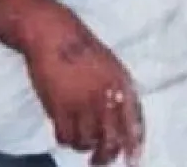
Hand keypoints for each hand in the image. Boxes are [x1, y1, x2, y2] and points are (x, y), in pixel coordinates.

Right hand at [22, 0, 143, 166]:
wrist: (52, 32)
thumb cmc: (82, 47)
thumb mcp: (111, 65)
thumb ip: (120, 94)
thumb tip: (128, 126)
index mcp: (121, 85)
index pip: (134, 126)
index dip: (134, 148)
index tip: (131, 162)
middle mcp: (105, 97)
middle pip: (111, 142)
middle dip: (105, 157)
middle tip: (97, 162)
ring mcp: (83, 103)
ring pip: (86, 143)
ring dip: (82, 144)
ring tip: (77, 134)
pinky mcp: (60, 106)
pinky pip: (66, 137)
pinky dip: (65, 139)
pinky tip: (63, 130)